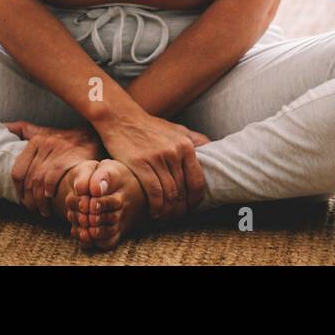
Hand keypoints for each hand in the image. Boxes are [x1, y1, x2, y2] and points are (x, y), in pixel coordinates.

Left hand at [5, 121, 102, 217]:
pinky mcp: (69, 157)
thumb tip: (3, 126)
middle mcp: (44, 143)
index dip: (18, 190)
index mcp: (35, 140)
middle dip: (29, 199)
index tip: (23, 199)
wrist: (92, 138)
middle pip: (28, 179)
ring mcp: (56, 150)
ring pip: (38, 181)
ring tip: (43, 210)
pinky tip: (52, 197)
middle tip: (33, 209)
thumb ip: (23, 129)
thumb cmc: (64, 139)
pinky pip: (52, 178)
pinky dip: (49, 190)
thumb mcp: (43, 131)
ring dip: (39, 200)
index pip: (18, 170)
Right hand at [94, 114, 209, 220]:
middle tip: (176, 216)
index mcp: (185, 145)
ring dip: (168, 211)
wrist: (121, 117)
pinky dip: (156, 206)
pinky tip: (154, 211)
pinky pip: (154, 192)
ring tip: (165, 216)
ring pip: (169, 194)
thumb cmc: (149, 126)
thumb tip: (213, 149)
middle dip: (181, 209)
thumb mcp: (176, 128)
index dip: (196, 199)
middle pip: (183, 190)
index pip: (197, 181)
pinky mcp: (140, 163)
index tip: (191, 207)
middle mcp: (174, 151)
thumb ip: (195, 139)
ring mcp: (157, 157)